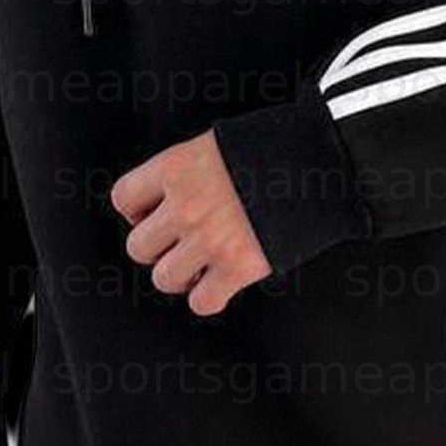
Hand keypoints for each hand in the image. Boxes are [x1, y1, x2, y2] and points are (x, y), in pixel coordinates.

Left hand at [111, 130, 271, 316]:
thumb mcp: (219, 144)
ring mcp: (210, 238)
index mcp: (176, 167)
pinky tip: (223, 280)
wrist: (321, 161)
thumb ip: (189, 171)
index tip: (157, 214)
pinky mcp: (238, 266)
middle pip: (139, 247)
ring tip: (203, 263)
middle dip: (160, 248)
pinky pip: (202, 302)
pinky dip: (211, 297)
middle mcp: (186, 204)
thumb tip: (172, 199)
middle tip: (183, 242)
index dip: (138, 212)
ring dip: (182, 275)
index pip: (123, 198)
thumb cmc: (276, 147)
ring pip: (164, 278)